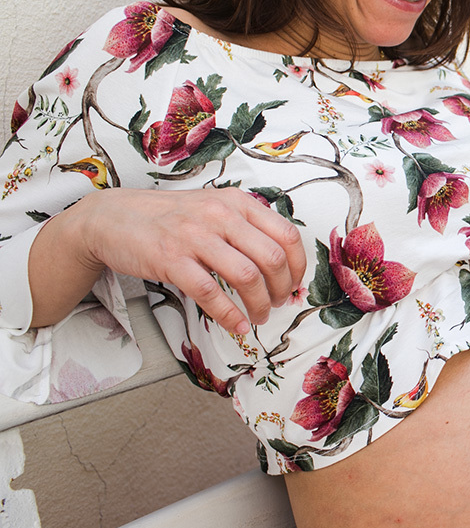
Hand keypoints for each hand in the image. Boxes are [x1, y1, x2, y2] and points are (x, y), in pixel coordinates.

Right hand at [64, 187, 305, 333]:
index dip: (298, 266)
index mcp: (238, 202)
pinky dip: (228, 314)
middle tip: (279, 303)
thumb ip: (246, 227)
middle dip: (282, 289)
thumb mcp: (215, 208)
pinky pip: (210, 292)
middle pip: (271, 258)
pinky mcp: (171, 259)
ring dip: (259, 305)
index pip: (287, 235)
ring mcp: (195, 236)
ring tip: (258, 316)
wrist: (113, 217)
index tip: (294, 284)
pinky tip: (235, 325)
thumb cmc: (170, 217)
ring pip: (246, 277)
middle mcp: (221, 215)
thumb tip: (282, 263)